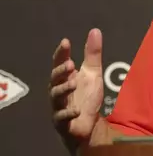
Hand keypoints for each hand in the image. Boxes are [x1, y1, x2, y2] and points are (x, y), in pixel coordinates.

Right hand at [49, 28, 103, 148]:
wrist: (88, 124)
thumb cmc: (87, 96)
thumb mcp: (93, 73)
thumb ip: (93, 54)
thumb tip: (95, 30)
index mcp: (65, 77)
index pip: (60, 62)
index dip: (61, 52)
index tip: (65, 42)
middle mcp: (58, 90)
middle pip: (55, 79)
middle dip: (61, 71)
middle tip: (70, 64)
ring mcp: (59, 106)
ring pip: (56, 97)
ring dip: (63, 89)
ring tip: (73, 83)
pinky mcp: (63, 122)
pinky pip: (62, 118)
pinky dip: (68, 113)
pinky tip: (77, 110)